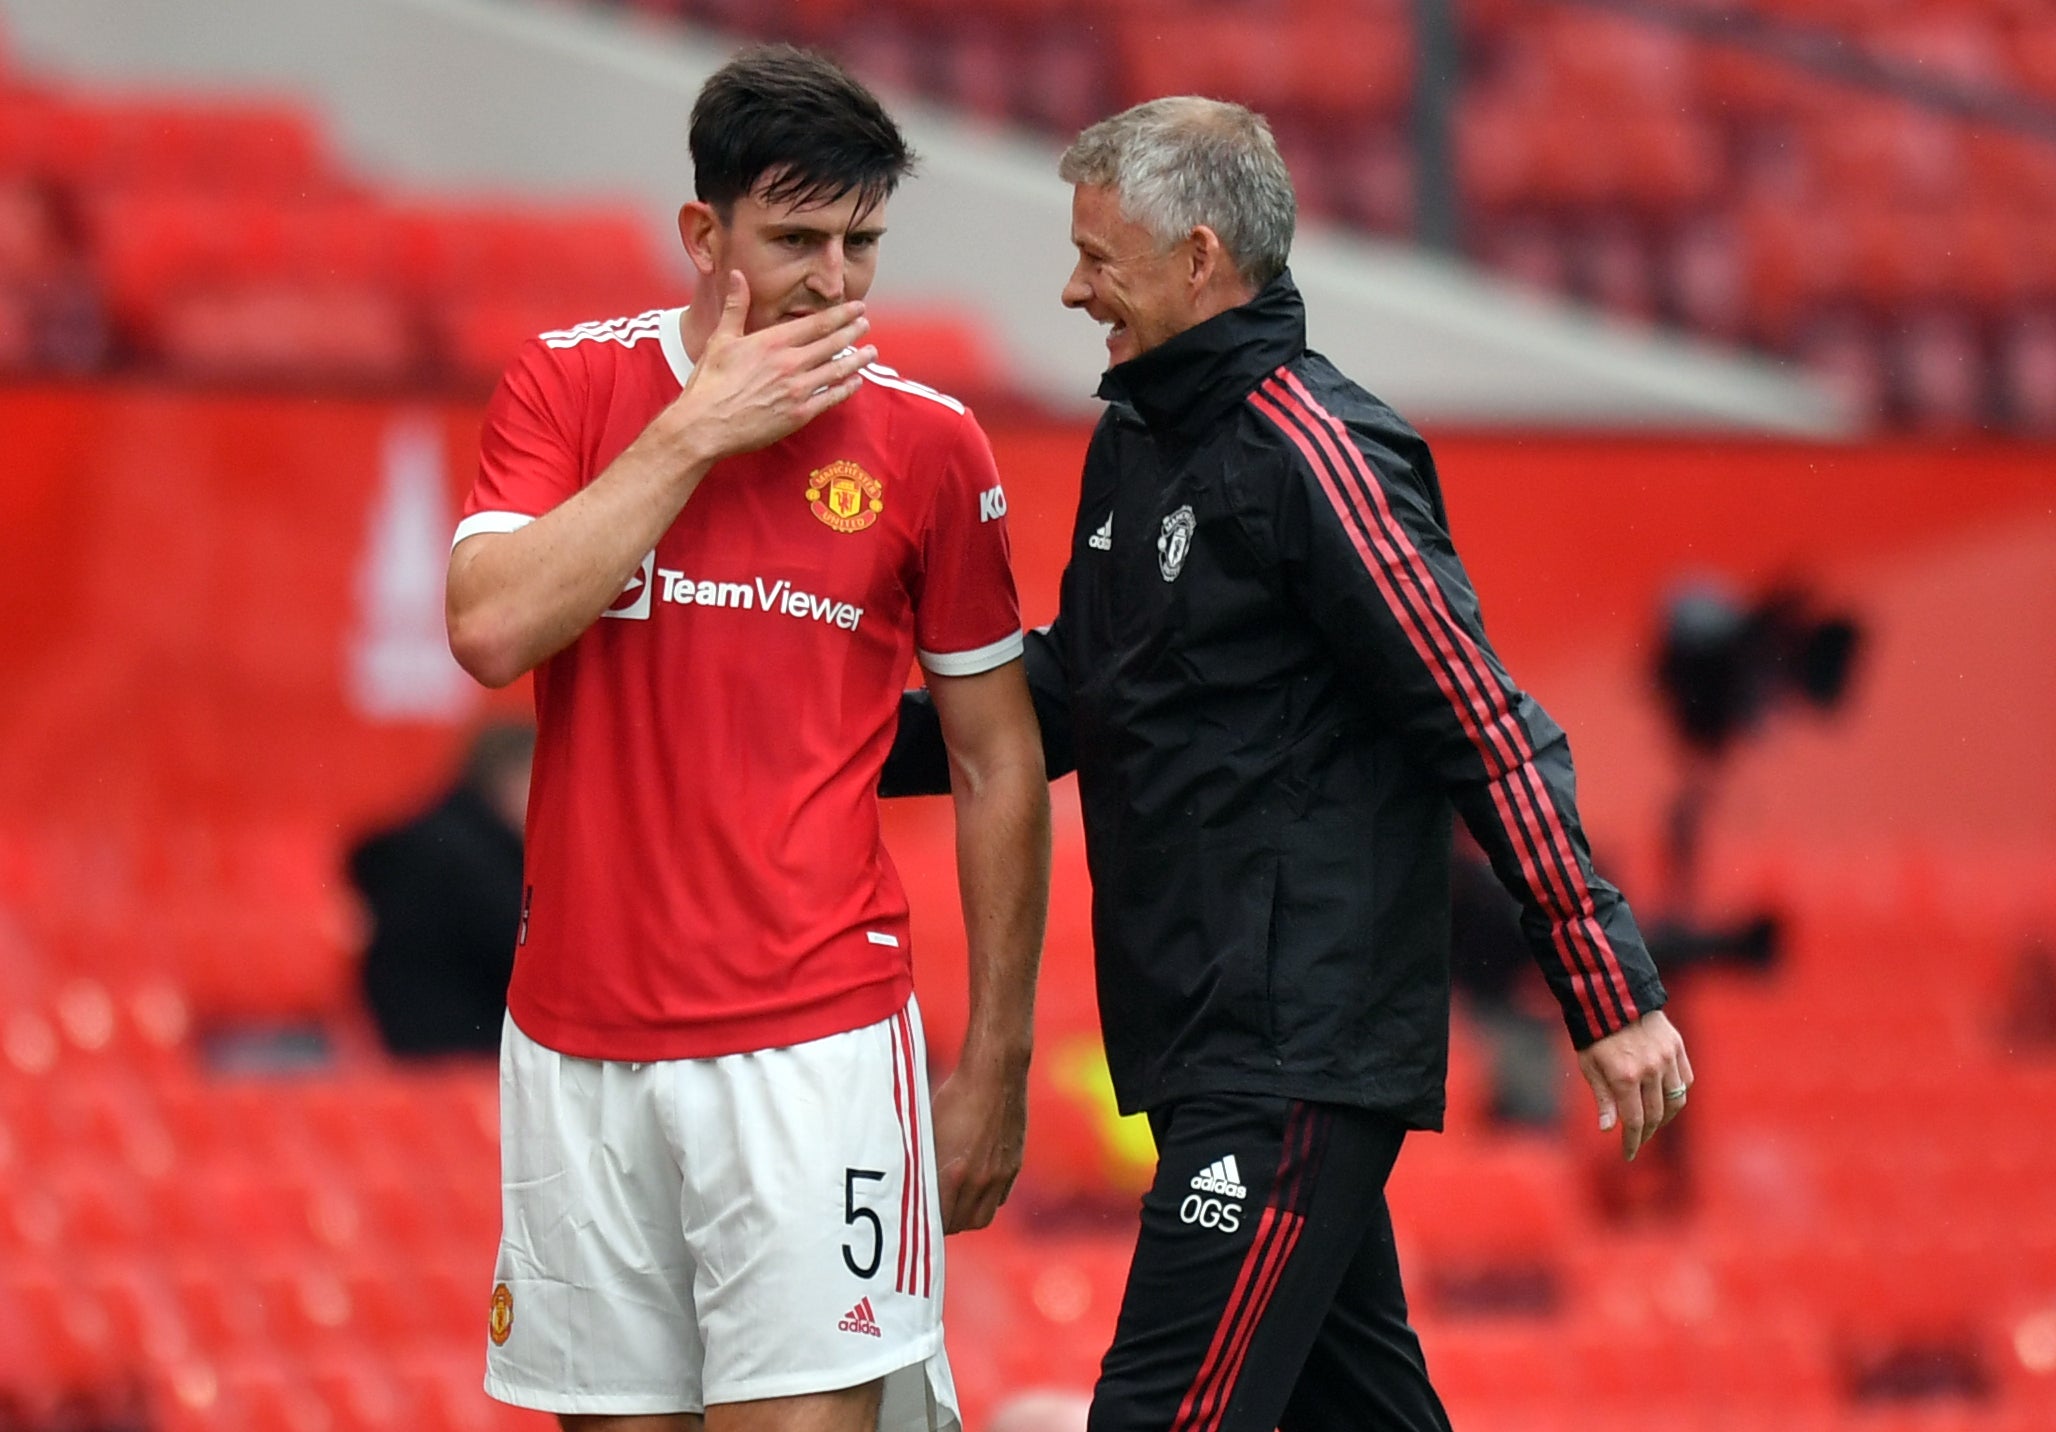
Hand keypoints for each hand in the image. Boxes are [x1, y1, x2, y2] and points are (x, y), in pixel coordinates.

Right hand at [670, 270, 876, 459]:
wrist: (704, 425)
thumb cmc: (709, 383)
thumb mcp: (721, 339)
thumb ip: (735, 306)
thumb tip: (736, 275)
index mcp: (772, 342)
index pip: (817, 323)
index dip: (842, 315)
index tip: (857, 308)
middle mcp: (789, 363)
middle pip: (832, 343)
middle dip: (853, 332)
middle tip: (866, 324)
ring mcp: (797, 390)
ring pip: (836, 370)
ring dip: (856, 359)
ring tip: (871, 352)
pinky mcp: (799, 415)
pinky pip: (830, 398)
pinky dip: (846, 388)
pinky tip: (856, 382)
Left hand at [929, 1061, 1027, 1233]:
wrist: (995, 1074)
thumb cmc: (955, 1097)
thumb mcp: (930, 1130)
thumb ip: (926, 1164)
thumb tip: (914, 1185)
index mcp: (954, 1173)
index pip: (940, 1220)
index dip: (928, 1223)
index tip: (919, 1217)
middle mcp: (980, 1179)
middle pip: (963, 1224)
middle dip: (948, 1223)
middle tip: (936, 1213)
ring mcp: (1001, 1174)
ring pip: (984, 1215)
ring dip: (969, 1215)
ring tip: (956, 1203)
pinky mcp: (1014, 1164)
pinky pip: (1000, 1197)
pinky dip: (987, 1199)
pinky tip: (976, 1185)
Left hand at [1578, 1009, 1691, 1160]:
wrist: (1612, 995)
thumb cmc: (1594, 1032)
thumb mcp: (1589, 1065)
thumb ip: (1603, 1098)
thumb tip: (1608, 1129)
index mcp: (1624, 1076)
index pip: (1634, 1121)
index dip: (1632, 1142)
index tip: (1627, 1154)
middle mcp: (1650, 1070)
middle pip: (1656, 1115)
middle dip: (1646, 1133)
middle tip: (1637, 1140)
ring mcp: (1668, 1058)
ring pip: (1676, 1101)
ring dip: (1665, 1118)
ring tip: (1652, 1123)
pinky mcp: (1678, 1047)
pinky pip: (1686, 1080)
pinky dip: (1678, 1095)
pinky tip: (1666, 1100)